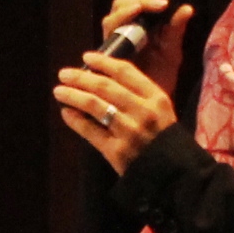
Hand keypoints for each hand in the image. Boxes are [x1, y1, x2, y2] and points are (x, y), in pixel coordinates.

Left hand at [54, 48, 182, 174]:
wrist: (174, 175)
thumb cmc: (164, 140)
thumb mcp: (161, 112)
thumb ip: (139, 95)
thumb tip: (102, 78)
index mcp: (156, 98)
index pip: (126, 72)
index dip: (103, 62)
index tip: (86, 57)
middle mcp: (143, 111)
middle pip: (105, 87)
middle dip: (81, 77)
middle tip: (64, 74)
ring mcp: (130, 131)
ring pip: (94, 105)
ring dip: (73, 95)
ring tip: (59, 91)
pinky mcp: (117, 151)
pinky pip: (90, 131)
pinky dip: (75, 120)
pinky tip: (67, 113)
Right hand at [96, 0, 192, 98]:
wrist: (147, 104)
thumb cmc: (159, 78)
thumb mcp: (173, 51)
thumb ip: (176, 30)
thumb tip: (187, 7)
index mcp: (143, 21)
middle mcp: (126, 24)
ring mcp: (116, 33)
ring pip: (119, 5)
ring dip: (138, 0)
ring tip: (159, 3)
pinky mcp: (109, 44)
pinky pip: (111, 24)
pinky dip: (124, 14)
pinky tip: (137, 12)